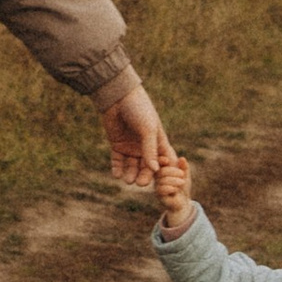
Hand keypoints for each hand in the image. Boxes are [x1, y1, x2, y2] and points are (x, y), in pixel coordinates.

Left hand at [99, 79, 168, 196]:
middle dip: (144, 176)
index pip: (164, 161)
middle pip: (147, 167)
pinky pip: (118, 161)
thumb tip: (155, 170)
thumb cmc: (139, 109)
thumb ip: (150, 150)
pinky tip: (117, 175)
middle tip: (141, 183)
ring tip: (128, 180)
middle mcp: (145, 147)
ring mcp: (131, 147)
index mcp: (158, 142)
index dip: (163, 171)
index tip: (161, 180)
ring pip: (132, 167)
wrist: (118, 97)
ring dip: (130, 174)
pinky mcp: (117, 146)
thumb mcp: (148, 130)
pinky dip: (118, 168)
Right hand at [152, 142, 196, 237]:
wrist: (183, 202)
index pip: (159, 162)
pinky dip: (171, 188)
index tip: (169, 160)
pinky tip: (175, 190)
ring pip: (162, 180)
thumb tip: (182, 158)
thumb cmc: (183, 187)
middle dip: (173, 171)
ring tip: (182, 182)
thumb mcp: (185, 175)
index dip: (163, 159)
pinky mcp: (159, 195)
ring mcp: (157, 186)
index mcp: (162, 169)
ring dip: (174, 181)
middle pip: (161, 171)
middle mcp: (157, 177)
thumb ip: (184, 167)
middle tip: (182, 174)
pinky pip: (162, 189)